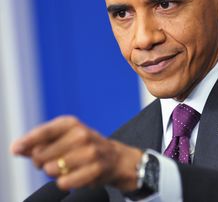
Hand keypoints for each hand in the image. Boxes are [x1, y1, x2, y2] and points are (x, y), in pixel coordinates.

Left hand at [10, 116, 142, 191]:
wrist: (112, 157)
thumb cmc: (81, 146)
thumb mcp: (62, 137)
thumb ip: (38, 142)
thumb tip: (16, 147)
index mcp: (71, 123)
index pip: (45, 131)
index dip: (28, 140)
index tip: (16, 148)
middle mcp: (81, 134)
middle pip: (42, 154)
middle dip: (41, 162)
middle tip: (53, 160)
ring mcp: (90, 151)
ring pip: (51, 169)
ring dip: (53, 173)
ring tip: (65, 167)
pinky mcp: (95, 169)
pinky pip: (64, 182)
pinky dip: (64, 182)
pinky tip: (73, 175)